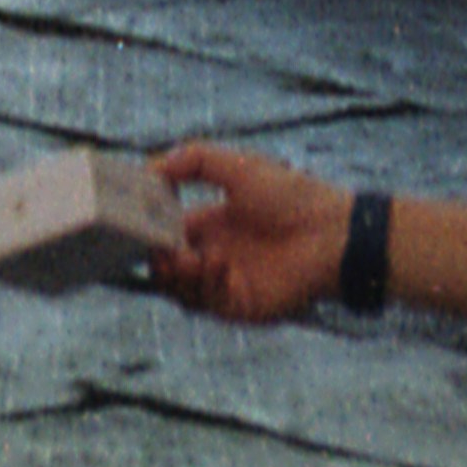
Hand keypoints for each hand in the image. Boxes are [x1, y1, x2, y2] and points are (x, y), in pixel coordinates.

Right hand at [148, 140, 345, 324]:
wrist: (331, 232)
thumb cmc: (291, 195)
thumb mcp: (239, 166)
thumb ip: (195, 160)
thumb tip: (151, 164)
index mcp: (213, 224)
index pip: (169, 232)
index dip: (151, 229)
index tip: (135, 219)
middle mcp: (215, 255)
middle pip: (169, 266)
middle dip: (157, 257)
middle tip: (154, 247)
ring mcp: (226, 283)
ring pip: (182, 289)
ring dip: (176, 274)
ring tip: (181, 257)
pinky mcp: (240, 305)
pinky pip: (209, 303)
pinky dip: (205, 284)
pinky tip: (215, 262)